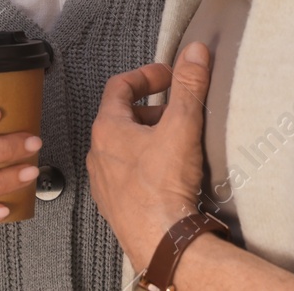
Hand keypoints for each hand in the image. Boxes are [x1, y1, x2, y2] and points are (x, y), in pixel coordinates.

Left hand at [87, 42, 213, 268]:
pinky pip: (127, 174)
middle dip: (152, 108)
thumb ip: (189, 85)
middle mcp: (99, 153)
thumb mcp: (182, 126)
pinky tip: (167, 173)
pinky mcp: (116, 204)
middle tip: (177, 109)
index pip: (119, 86)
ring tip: (175, 141)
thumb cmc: (163, 186)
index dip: (145, 75)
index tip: (168, 76)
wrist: (161, 241)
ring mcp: (105, 181)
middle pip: (121, 116)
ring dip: (147, 137)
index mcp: (108, 129)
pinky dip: (145, 164)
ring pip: (123, 147)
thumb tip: (194, 52)